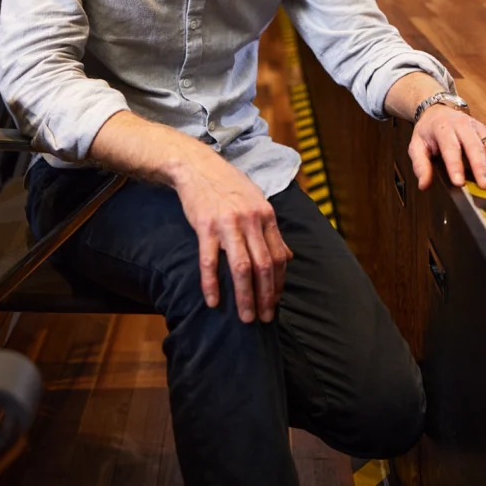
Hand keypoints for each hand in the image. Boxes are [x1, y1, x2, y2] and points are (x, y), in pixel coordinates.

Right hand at [173, 148, 293, 323]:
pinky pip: (209, 261)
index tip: (276, 302)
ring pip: (241, 267)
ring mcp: (228, 223)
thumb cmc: (228, 186)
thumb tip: (288, 257)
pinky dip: (212, 284)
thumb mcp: (256, 202)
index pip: (278, 256)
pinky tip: (213, 302)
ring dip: (245, 296)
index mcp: (266, 215)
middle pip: (263, 265)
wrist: (198, 166)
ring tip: (246, 318)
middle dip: (266, 296)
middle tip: (264, 319)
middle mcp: (250, 219)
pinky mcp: (205, 226)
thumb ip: (271, 230)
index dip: (278, 283)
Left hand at [408, 107, 485, 191]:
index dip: (454, 165)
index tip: (459, 183)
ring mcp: (479, 128)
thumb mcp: (416, 145)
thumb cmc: (428, 131)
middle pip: (474, 146)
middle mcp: (464, 126)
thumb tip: (424, 185)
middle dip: (481, 167)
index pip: (450, 147)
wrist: (439, 109)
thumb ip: (420, 165)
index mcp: (444, 128)